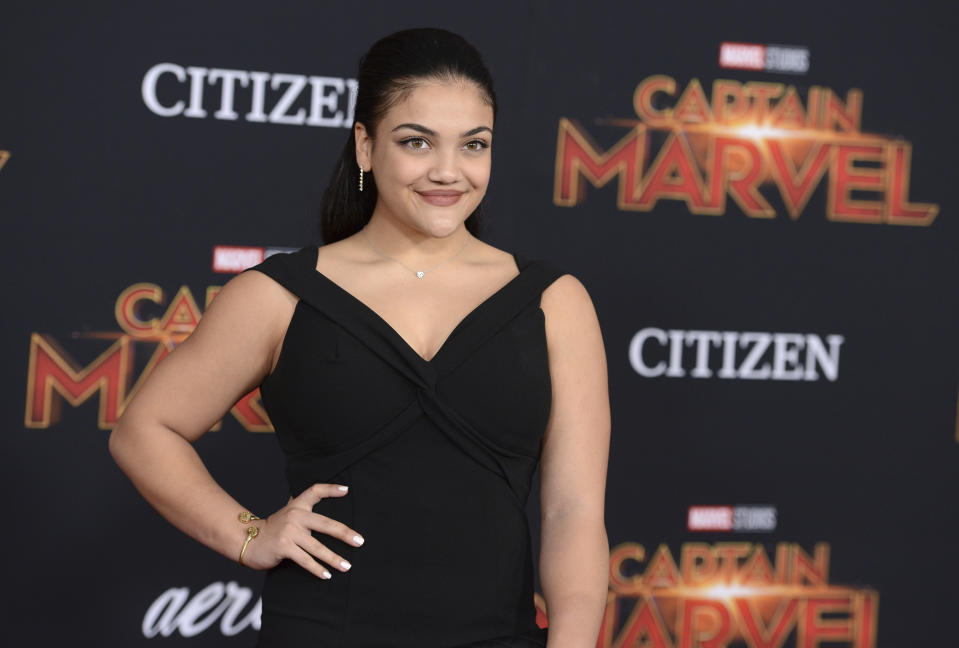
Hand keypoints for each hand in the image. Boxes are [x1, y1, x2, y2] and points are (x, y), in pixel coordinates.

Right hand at [239, 483, 363, 578]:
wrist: (248, 540)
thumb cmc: (274, 528)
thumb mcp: (288, 512)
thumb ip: (304, 506)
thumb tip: (325, 498)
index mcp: (298, 506)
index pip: (315, 491)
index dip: (331, 489)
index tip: (347, 490)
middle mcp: (295, 516)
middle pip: (326, 523)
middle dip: (344, 534)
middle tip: (359, 542)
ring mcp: (289, 532)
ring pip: (317, 547)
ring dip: (333, 558)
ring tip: (347, 566)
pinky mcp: (283, 547)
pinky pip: (304, 560)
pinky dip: (316, 568)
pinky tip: (327, 575)